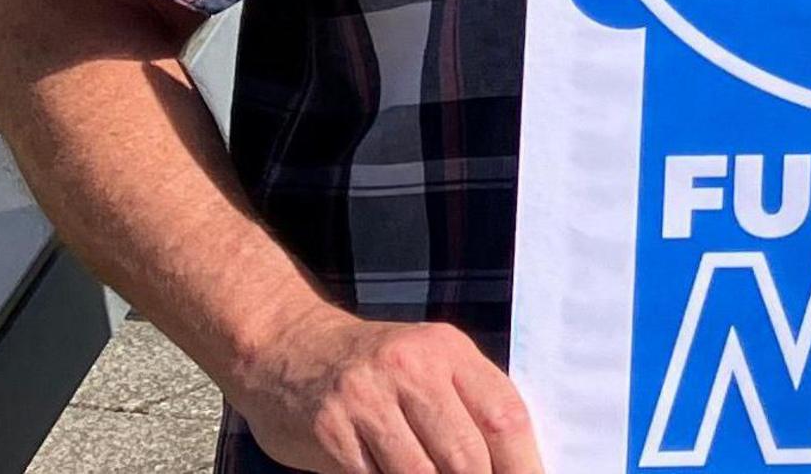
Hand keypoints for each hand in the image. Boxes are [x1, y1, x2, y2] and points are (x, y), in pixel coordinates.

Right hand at [225, 307, 538, 473]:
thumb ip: (467, 404)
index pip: (505, 416)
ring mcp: (367, 399)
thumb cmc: (373, 368)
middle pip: (467, 454)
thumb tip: (516, 462)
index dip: (525, 464)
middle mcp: (411, 369)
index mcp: (449, 351)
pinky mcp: (331, 430)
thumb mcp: (428, 364)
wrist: (285, 347)